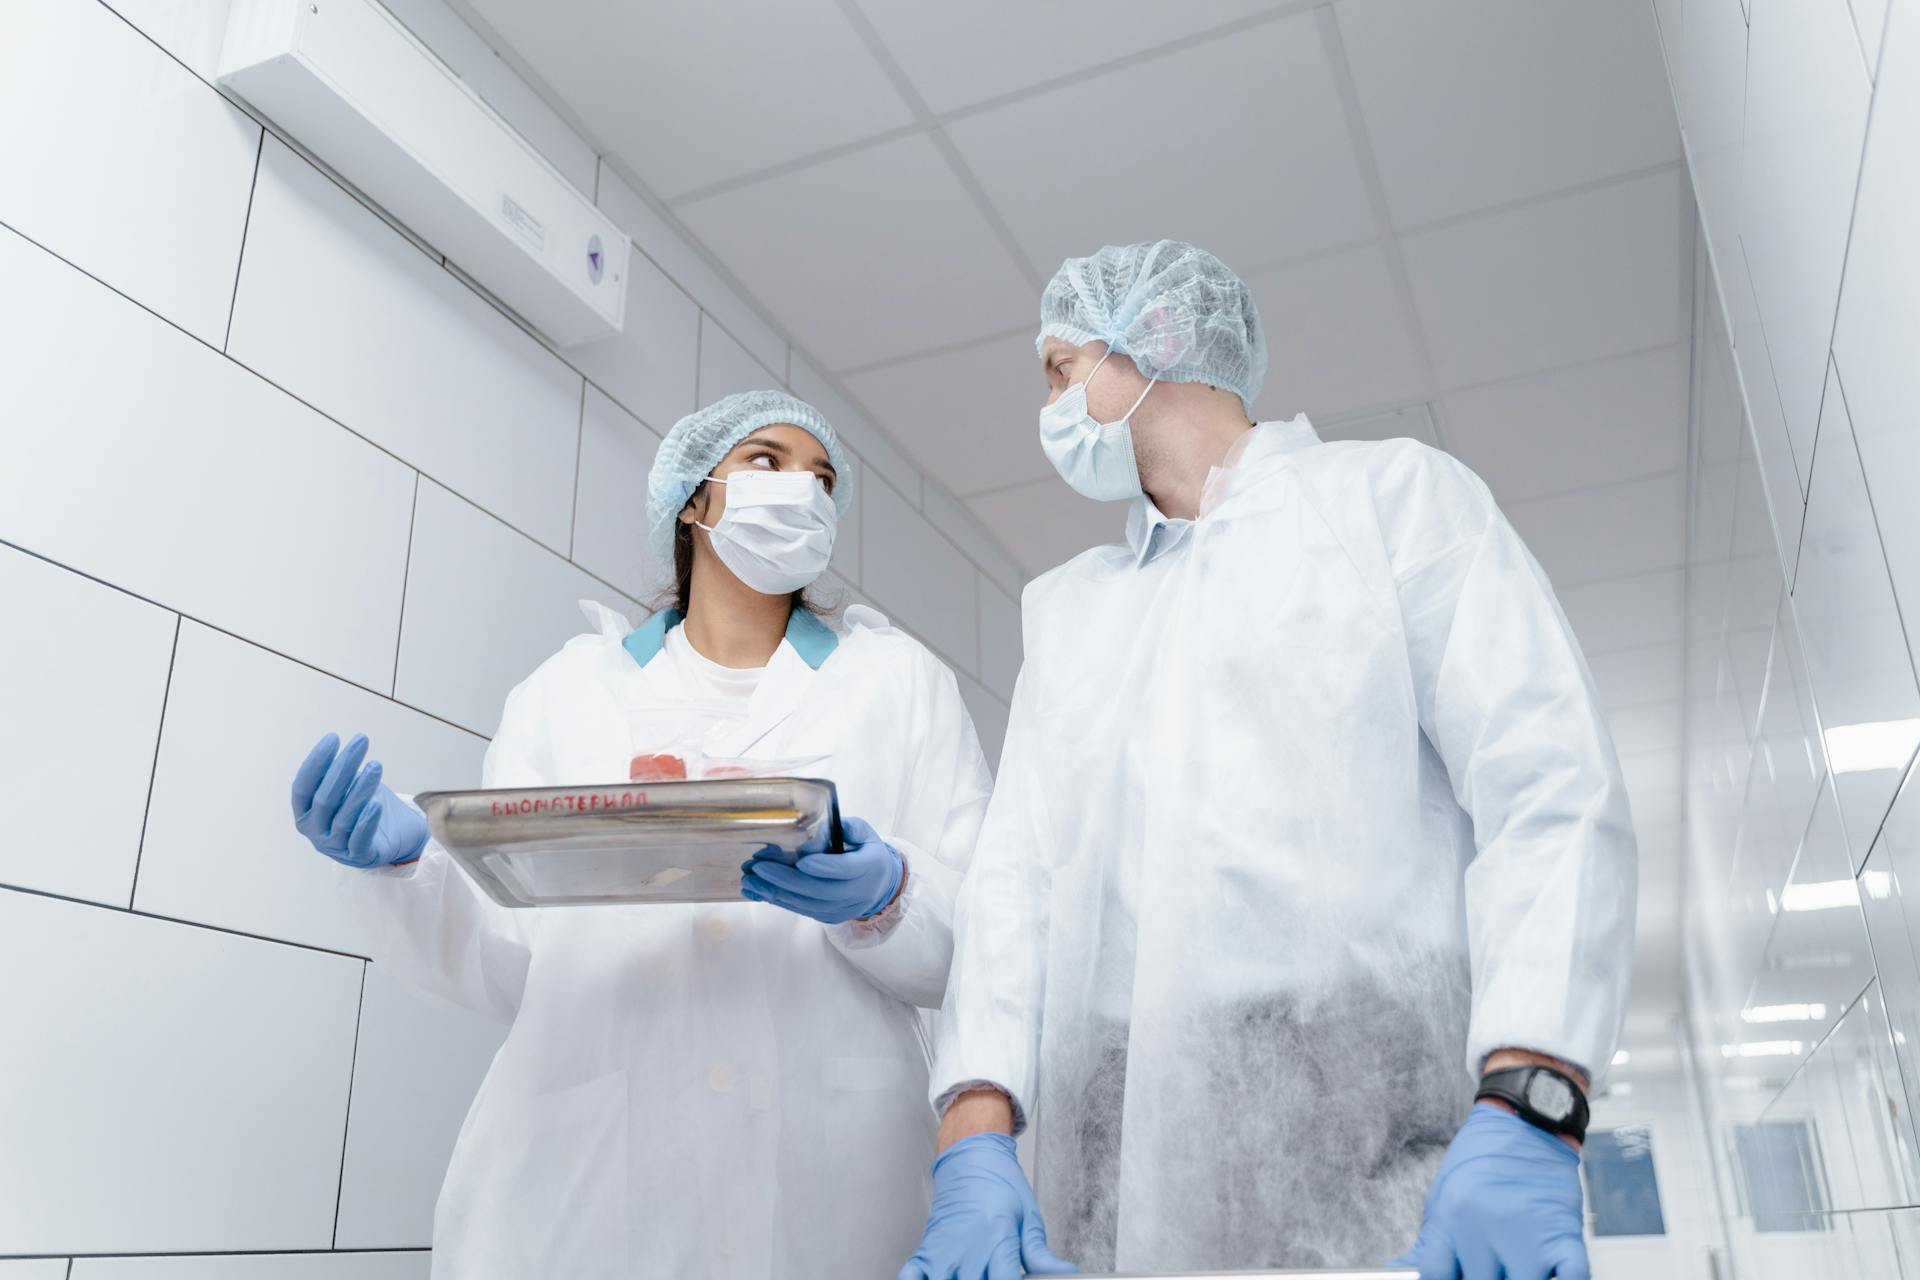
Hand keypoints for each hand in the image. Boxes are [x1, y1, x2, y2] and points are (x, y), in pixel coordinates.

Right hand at [290, 732, 428, 868]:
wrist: (392, 837)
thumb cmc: (363, 808)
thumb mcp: (347, 789)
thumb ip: (338, 776)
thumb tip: (341, 750)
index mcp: (305, 812)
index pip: (304, 786)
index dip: (316, 762)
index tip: (333, 738)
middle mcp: (314, 830)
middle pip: (325, 798)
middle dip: (343, 766)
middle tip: (360, 741)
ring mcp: (334, 846)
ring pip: (343, 817)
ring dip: (360, 790)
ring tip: (376, 766)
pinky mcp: (359, 856)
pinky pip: (360, 840)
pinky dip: (366, 822)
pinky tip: (376, 804)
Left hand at [739, 814, 901, 922]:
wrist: (881, 884)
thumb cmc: (867, 852)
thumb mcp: (864, 833)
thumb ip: (845, 827)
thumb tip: (816, 822)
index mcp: (870, 866)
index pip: (846, 869)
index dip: (824, 867)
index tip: (801, 861)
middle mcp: (858, 892)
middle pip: (821, 891)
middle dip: (786, 880)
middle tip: (759, 868)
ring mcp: (844, 908)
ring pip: (808, 905)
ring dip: (777, 893)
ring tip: (751, 881)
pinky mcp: (831, 917)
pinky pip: (804, 911)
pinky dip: (780, 901)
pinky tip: (760, 891)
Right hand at [897, 1133, 1074, 1279]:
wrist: (970, 1154)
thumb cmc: (998, 1180)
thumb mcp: (1028, 1216)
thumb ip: (1040, 1253)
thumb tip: (1063, 1271)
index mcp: (996, 1240)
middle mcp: (967, 1249)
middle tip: (994, 1274)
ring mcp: (943, 1252)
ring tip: (970, 1276)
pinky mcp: (926, 1251)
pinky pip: (910, 1278)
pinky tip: (936, 1279)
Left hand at [1391, 1103, 1587, 1278]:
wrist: (1526, 1120)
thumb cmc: (1483, 1158)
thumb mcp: (1441, 1197)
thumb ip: (1430, 1244)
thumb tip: (1400, 1273)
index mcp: (1450, 1219)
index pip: (1435, 1275)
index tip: (1451, 1276)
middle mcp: (1484, 1228)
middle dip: (1483, 1276)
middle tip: (1489, 1266)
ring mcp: (1525, 1234)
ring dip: (1518, 1279)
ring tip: (1515, 1267)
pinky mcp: (1563, 1234)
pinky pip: (1572, 1278)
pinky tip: (1551, 1274)